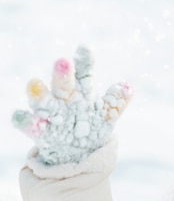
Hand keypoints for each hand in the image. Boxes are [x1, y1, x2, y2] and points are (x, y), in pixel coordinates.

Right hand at [12, 46, 132, 164]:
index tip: (85, 48)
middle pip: (63, 84)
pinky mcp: (42, 132)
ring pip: (44, 102)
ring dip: (38, 93)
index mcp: (81, 91)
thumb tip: (128, 87)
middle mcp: (63, 98)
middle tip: (63, 61)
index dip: (84, 61)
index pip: (83, 74)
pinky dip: (25, 121)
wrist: (77, 152)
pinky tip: (18, 116)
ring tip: (33, 83)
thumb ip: (116, 102)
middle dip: (62, 74)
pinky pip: (32, 126)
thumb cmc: (90, 125)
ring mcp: (51, 114)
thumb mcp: (106, 115)